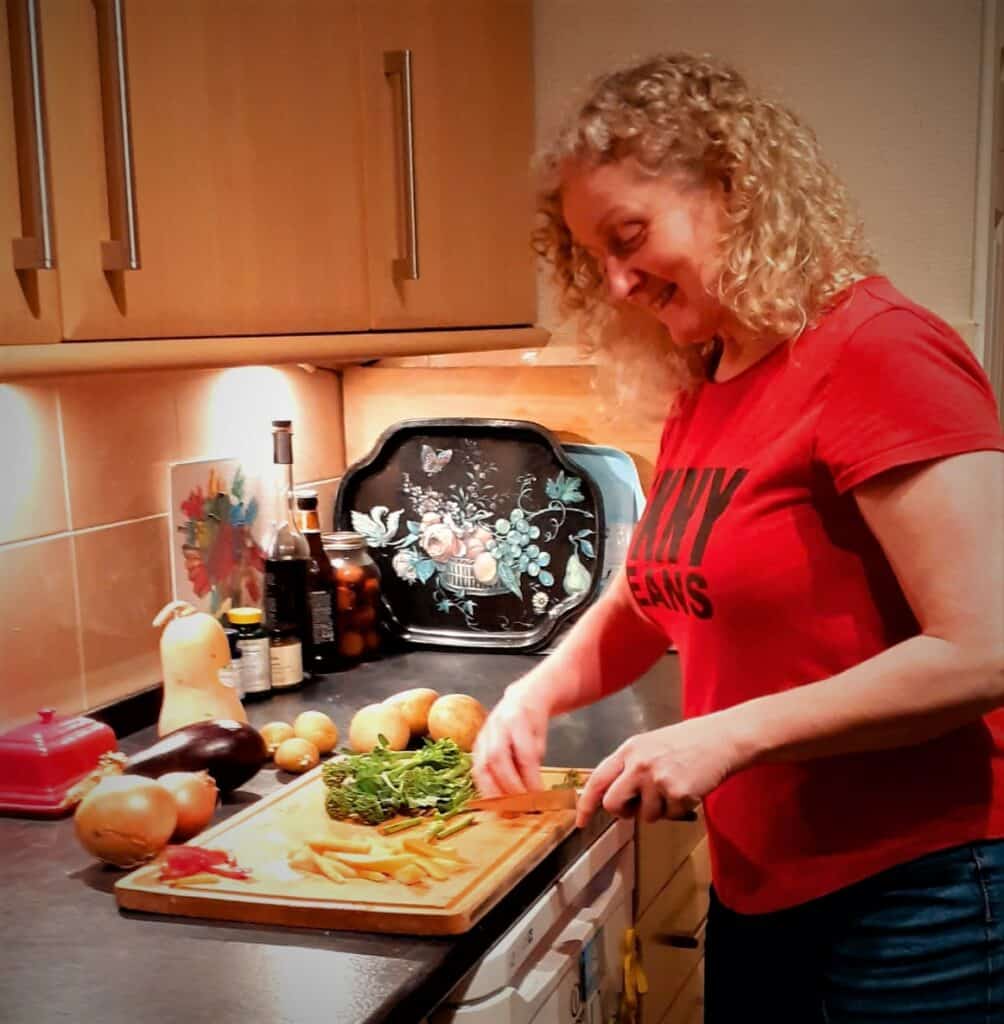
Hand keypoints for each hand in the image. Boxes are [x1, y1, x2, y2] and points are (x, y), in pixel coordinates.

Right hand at [472, 679, 550, 795]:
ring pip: (482, 765)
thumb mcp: (540, 737)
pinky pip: (476, 768)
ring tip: (505, 809)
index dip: (530, 778)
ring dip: (493, 791)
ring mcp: (483, 734)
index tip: (539, 796)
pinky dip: (484, 787)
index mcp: (518, 719)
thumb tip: (532, 793)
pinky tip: (494, 800)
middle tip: (522, 806)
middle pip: (498, 759)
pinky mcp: (476, 744)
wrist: (520, 698)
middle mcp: (497, 724)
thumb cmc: (533, 720)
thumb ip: (533, 760)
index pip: (524, 753)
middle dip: (509, 786)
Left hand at [575, 713, 746, 828]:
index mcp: (629, 749)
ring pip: (644, 815)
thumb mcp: (648, 746)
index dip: (586, 803)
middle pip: (612, 804)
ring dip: (658, 809)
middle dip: (623, 812)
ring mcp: (657, 778)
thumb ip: (628, 767)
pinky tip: (687, 789)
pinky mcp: (677, 792)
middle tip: (638, 806)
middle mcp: (638, 763)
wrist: (720, 739)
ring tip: (673, 787)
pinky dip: (678, 810)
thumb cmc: (686, 742)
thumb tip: (611, 796)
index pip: (597, 779)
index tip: (581, 820)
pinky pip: (669, 816)